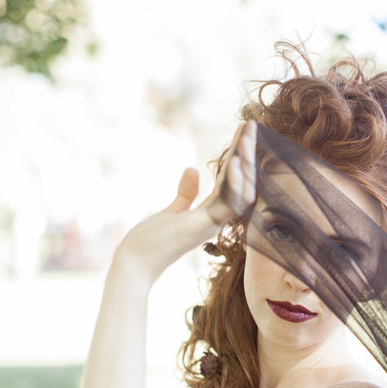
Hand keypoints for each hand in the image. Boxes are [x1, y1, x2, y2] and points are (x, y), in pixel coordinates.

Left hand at [114, 121, 255, 283]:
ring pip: (241, 190)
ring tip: (246, 136)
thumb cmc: (151, 241)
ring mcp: (213, 222)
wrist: (135, 262)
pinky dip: (233, 183)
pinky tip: (235, 162)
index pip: (232, 179)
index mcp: (212, 213)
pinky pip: (228, 203)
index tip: (244, 131)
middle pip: (242, 182)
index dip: (239, 155)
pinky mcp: (204, 225)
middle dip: (247, 153)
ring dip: (245, 163)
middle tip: (251, 125)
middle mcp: (218, 218)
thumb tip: (192, 168)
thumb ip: (185, 193)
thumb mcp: (171, 211)